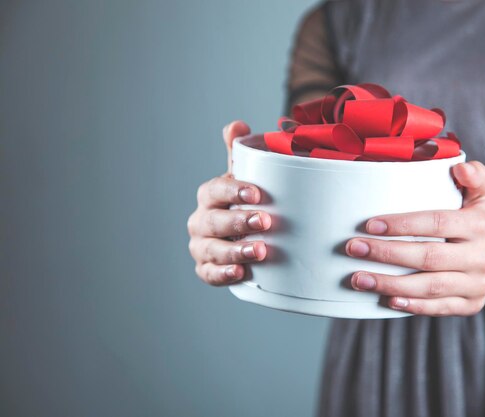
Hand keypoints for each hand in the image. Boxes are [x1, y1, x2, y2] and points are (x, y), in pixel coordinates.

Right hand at [187, 121, 270, 284]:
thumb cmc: (247, 203)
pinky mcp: (206, 268)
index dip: (234, 190)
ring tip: (260, 251)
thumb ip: (241, 154)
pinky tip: (240, 272)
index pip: (216, 190)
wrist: (247, 235)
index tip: (257, 193)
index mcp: (210, 195)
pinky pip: (209, 274)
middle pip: (213, 221)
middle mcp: (201, 220)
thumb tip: (236, 125)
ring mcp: (202, 246)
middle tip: (265, 221)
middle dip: (238, 221)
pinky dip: (223, 274)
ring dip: (234, 251)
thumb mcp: (245, 177)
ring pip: (211, 249)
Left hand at [345, 161, 484, 315]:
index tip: (369, 225)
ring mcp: (477, 284)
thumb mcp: (483, 191)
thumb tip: (460, 167)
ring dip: (390, 284)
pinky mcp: (471, 304)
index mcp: (481, 225)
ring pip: (430, 287)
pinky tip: (386, 300)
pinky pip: (438, 308)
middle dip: (387, 254)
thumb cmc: (479, 217)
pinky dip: (412, 306)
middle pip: (428, 257)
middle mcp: (482, 257)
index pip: (437, 223)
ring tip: (358, 278)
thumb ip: (475, 174)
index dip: (402, 225)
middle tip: (354, 248)